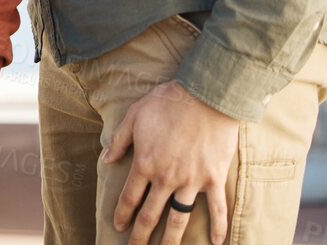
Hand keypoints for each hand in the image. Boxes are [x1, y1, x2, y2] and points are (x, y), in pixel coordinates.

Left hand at [104, 80, 238, 244]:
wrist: (204, 96)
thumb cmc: (167, 103)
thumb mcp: (134, 116)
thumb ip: (119, 140)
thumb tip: (107, 160)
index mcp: (145, 164)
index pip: (129, 198)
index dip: (122, 215)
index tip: (118, 227)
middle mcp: (166, 178)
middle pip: (151, 215)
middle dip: (141, 236)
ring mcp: (191, 181)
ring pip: (179, 219)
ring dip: (172, 240)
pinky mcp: (214, 179)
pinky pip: (217, 209)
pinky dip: (219, 228)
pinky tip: (218, 244)